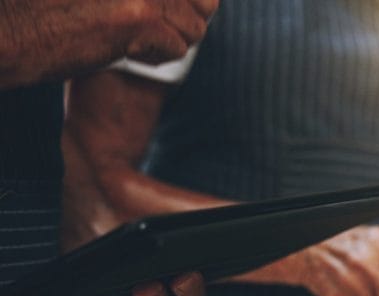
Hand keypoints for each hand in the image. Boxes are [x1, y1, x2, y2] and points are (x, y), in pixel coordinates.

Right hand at [0, 0, 216, 87]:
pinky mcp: (140, 16)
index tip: (161, 17)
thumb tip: (209, 3)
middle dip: (184, 21)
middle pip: (205, 1)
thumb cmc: (51, 6)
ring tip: (131, 37)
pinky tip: (125, 50)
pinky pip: (177, 46)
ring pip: (195, 27)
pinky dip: (155, 56)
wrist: (14, 30)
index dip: (191, 4)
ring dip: (168, 40)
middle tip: (150, 28)